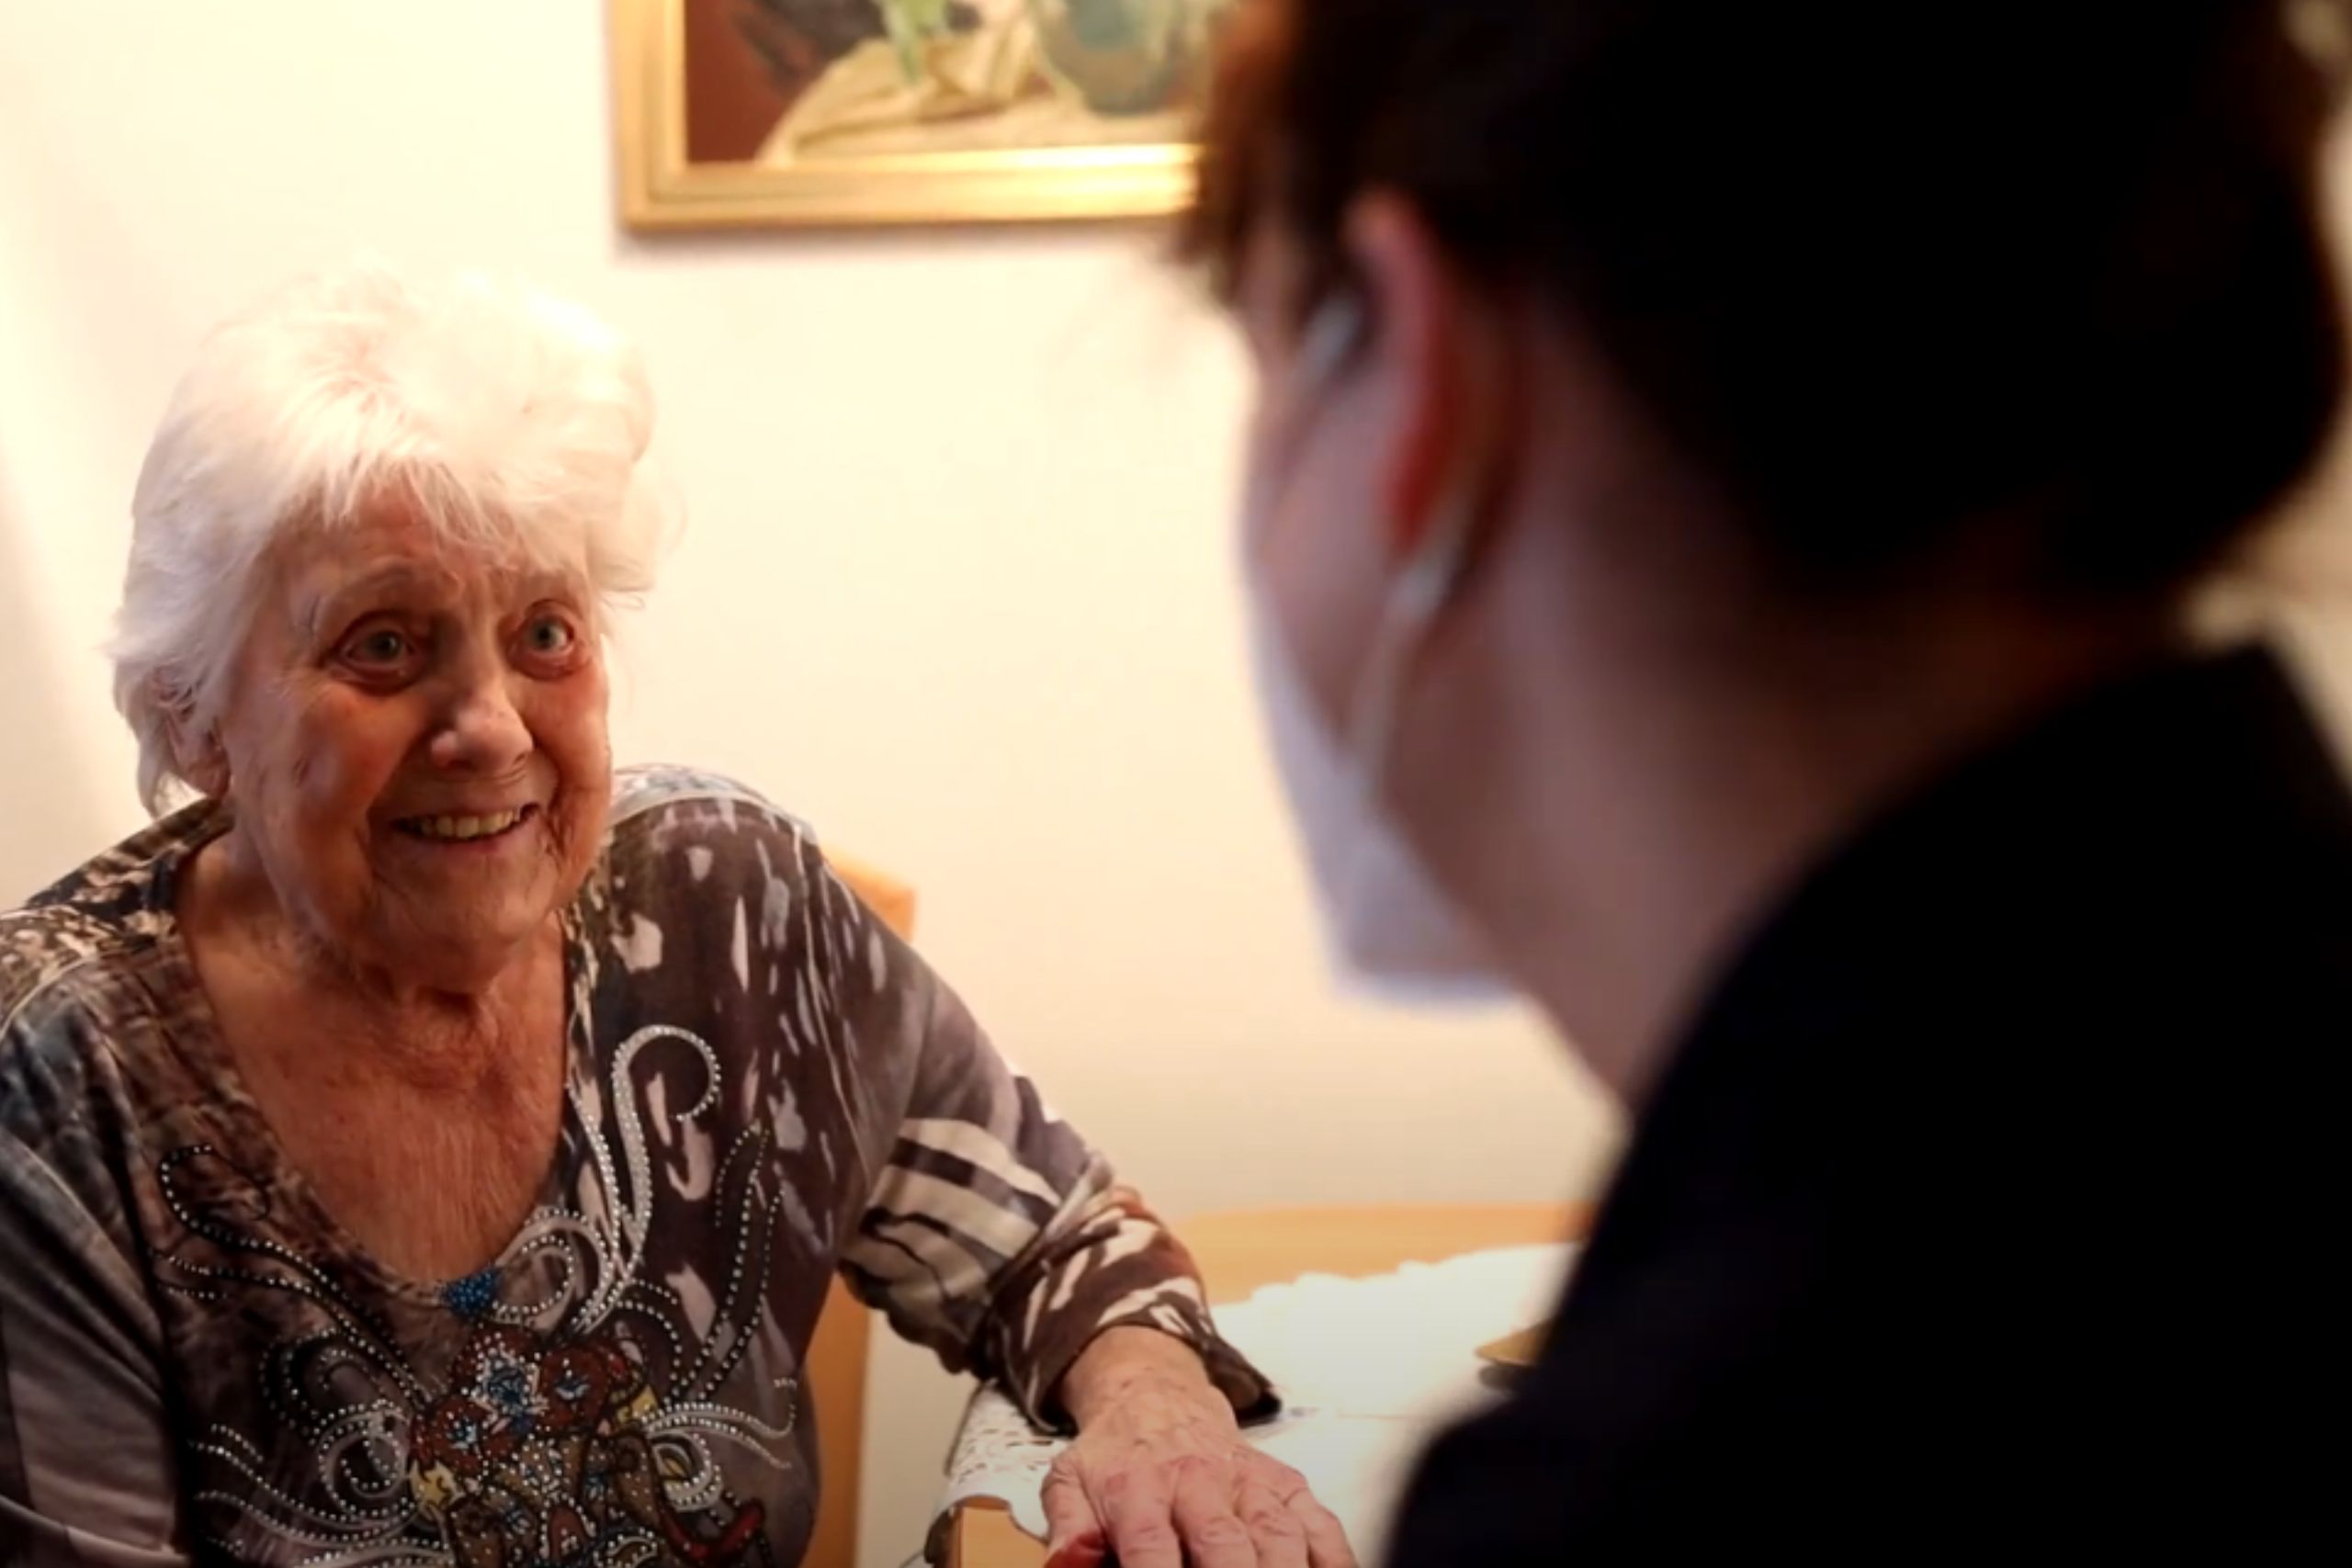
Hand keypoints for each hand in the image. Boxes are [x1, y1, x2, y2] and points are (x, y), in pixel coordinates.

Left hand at [1042, 1329, 1355, 1567]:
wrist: (1157, 1395)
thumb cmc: (1115, 1456)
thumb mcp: (1069, 1483)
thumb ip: (1069, 1528)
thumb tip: (1068, 1564)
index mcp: (1139, 1486)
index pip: (1150, 1545)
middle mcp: (1199, 1482)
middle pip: (1224, 1543)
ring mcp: (1249, 1482)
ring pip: (1278, 1534)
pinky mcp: (1286, 1483)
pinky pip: (1321, 1522)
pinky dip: (1335, 1558)